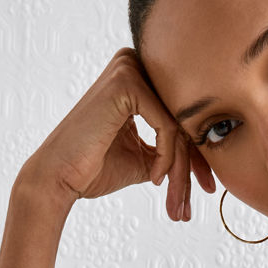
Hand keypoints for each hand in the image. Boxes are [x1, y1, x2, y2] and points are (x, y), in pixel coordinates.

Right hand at [19, 46, 214, 219]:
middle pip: (182, 118)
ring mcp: (128, 70)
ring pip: (178, 125)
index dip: (197, 154)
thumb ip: (170, 148)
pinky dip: (166, 157)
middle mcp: (133, 65)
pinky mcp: (126, 83)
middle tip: (202, 196)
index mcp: (136, 78)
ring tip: (176, 202)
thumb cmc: (94, 168)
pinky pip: (166, 126)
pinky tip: (154, 178)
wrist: (59, 178)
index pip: (180, 115)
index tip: (209, 187)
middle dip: (195, 164)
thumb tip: (206, 152)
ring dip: (182, 169)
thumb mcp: (144, 158)